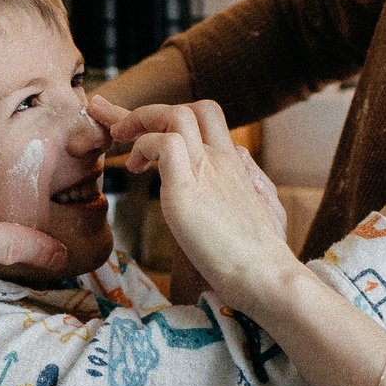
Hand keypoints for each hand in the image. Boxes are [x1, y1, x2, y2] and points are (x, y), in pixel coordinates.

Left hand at [125, 100, 305, 311]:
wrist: (265, 276)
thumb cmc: (255, 257)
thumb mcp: (252, 211)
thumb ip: (242, 185)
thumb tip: (236, 161)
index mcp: (233, 166)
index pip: (202, 122)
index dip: (166, 117)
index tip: (135, 127)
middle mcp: (222, 160)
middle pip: (191, 109)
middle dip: (148, 112)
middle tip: (120, 130)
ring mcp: (207, 170)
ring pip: (177, 115)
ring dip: (141, 121)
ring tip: (122, 143)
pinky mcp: (189, 188)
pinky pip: (167, 143)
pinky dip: (145, 146)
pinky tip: (137, 168)